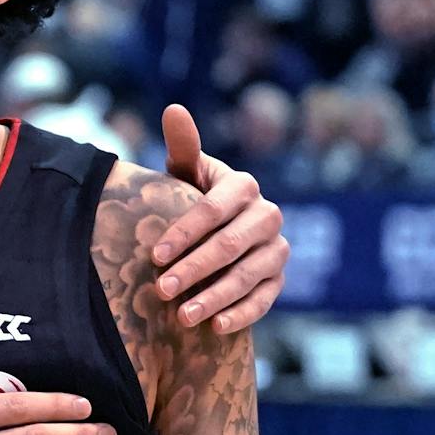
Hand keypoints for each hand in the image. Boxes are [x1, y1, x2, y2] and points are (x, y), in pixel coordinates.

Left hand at [155, 104, 286, 333]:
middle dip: (194, 268)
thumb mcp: (186, 173)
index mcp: (243, 186)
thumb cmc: (191, 197)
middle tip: (162, 288)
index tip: (154, 256)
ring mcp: (277, 251)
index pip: (212, 210)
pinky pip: (264, 300)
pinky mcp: (279, 281)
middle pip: (230, 246)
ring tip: (183, 315)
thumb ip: (183, 146)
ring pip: (248, 276)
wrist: (217, 233)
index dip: (184, 233)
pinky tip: (215, 327)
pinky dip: (241, 314)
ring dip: (215, 297)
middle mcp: (267, 216)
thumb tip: (173, 108)